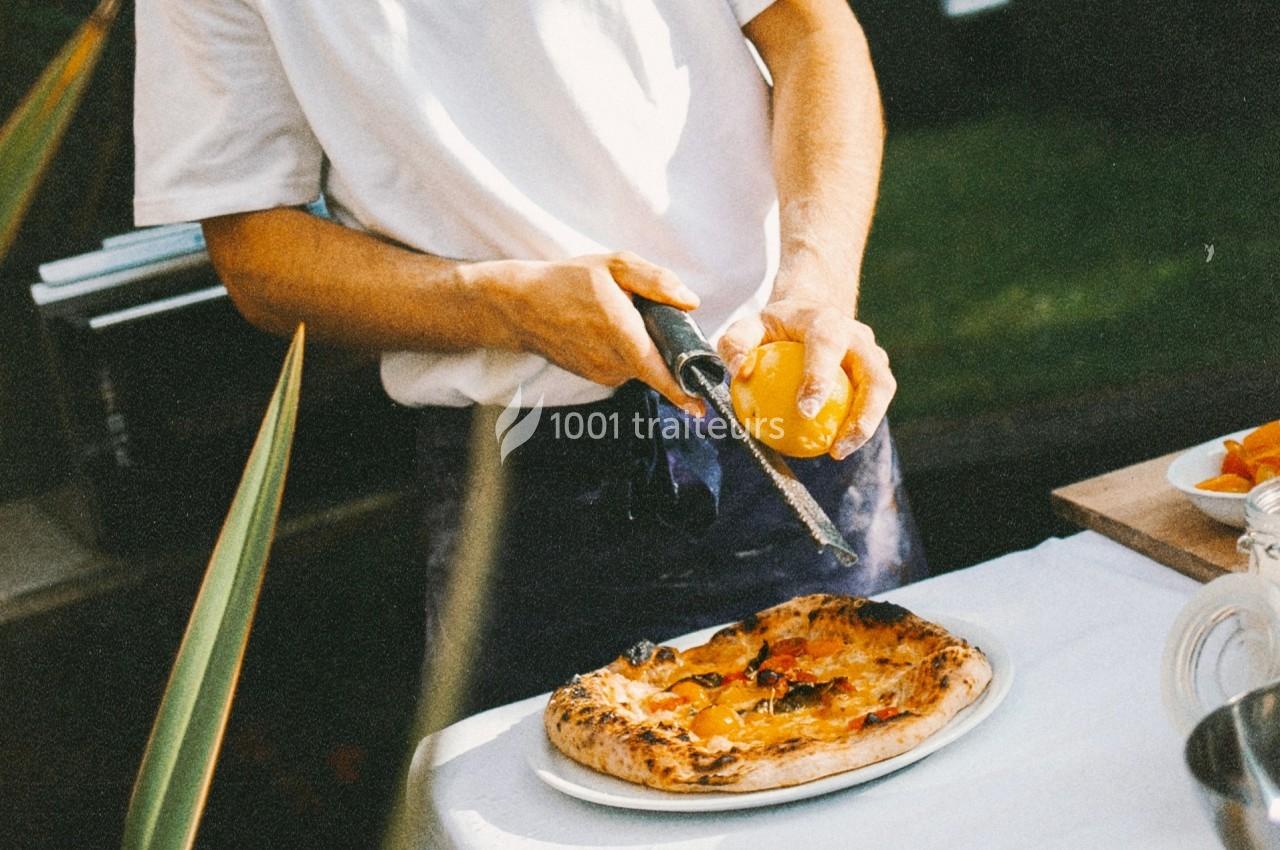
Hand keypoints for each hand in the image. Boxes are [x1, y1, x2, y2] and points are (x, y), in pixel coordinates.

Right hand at [483, 252, 704, 413]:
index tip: (701, 407)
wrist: (522, 306)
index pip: (658, 370)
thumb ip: (656, 281)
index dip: (681, 391)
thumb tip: (691, 302)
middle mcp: (613, 361)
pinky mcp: (595, 377)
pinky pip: (625, 366)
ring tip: (618, 317)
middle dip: (664, 345)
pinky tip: (607, 329)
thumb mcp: (614, 265)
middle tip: (646, 314)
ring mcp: (602, 373)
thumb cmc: (568, 281)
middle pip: (657, 362)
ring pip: (641, 364)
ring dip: (643, 346)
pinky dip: (626, 350)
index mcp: (621, 333)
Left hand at [717, 297, 894, 458]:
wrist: (810, 311)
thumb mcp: (749, 327)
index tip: (805, 411)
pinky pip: (873, 401)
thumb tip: (739, 371)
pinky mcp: (877, 370)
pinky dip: (858, 425)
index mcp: (825, 320)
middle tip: (837, 447)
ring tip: (839, 452)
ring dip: (866, 425)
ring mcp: (873, 353)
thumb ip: (737, 344)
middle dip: (863, 413)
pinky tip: (835, 446)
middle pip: (874, 376)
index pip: (827, 347)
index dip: (820, 378)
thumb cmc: (775, 326)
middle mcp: (857, 335)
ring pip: (882, 391)